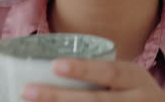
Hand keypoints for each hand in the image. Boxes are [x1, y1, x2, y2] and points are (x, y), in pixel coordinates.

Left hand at [21, 59, 164, 101]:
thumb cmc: (135, 93)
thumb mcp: (128, 78)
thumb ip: (101, 74)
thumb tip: (51, 67)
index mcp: (135, 79)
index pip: (109, 72)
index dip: (83, 69)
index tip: (55, 65)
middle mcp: (136, 101)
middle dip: (58, 98)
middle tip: (27, 91)